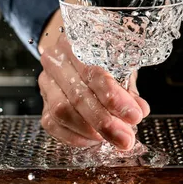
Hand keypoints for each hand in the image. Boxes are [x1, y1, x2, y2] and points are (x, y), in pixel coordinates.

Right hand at [37, 11, 149, 149]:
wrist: (78, 55)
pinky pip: (53, 124)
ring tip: (114, 138)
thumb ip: (128, 89)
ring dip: (90, 131)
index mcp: (77, 44)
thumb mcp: (120, 66)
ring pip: (62, 112)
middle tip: (126, 139)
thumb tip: (140, 110)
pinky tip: (95, 140)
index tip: (134, 116)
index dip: (115, 98)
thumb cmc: (104, 59)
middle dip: (105, 122)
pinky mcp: (42, 103)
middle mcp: (57, 61)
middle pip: (77, 96)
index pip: (94, 73)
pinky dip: (75, 136)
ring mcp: (46, 83)